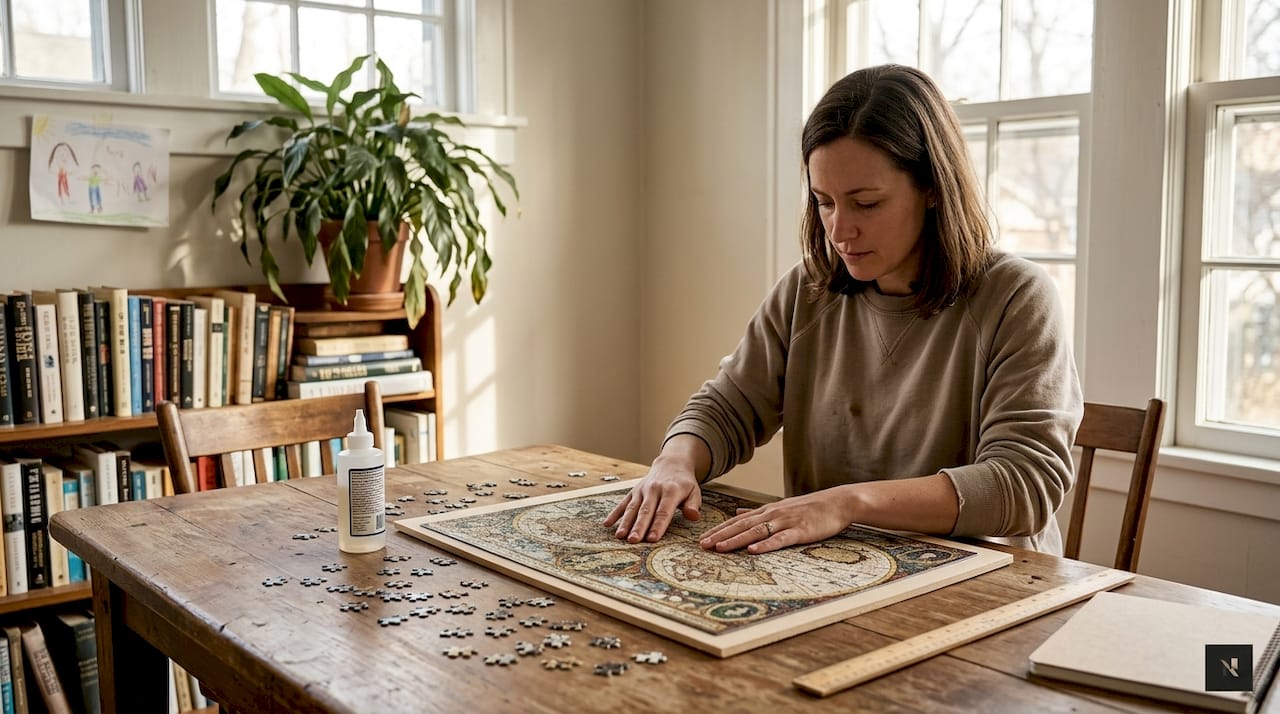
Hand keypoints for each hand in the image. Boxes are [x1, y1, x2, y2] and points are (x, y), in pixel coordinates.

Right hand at [603, 456, 701, 542]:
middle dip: (639, 527)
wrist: (671, 464)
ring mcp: (642, 490)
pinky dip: (614, 513)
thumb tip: (693, 516)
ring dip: (625, 523)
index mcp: (671, 491)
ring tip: (620, 536)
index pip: (663, 511)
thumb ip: (693, 504)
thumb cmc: (684, 483)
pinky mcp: (633, 491)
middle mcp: (654, 490)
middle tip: (633, 541)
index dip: (658, 526)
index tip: (652, 539)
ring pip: (632, 508)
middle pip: (645, 511)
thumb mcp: (694, 491)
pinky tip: (607, 524)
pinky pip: (623, 503)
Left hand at [698, 487, 856, 554]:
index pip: (738, 520)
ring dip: (736, 540)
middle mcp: (772, 514)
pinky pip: (780, 539)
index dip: (720, 529)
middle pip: (741, 525)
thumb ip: (759, 511)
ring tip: (720, 548)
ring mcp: (785, 522)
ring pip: (756, 532)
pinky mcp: (799, 531)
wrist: (837, 502)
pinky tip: (753, 550)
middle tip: (702, 545)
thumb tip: (738, 511)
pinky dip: (765, 545)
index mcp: (767, 510)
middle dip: (721, 535)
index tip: (703, 538)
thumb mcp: (781, 507)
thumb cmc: (810, 507)